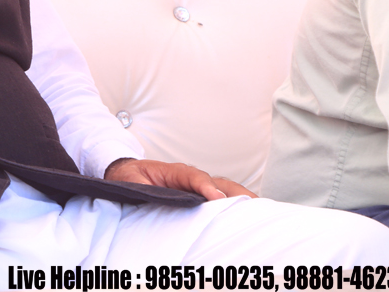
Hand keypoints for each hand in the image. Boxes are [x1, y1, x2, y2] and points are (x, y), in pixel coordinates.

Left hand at [104, 158, 256, 200]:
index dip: (205, 187)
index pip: (193, 177)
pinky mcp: (201, 197)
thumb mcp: (130, 181)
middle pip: (218, 182)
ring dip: (242, 199)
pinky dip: (238, 206)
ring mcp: (198, 187)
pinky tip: (251, 216)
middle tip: (253, 205)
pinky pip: (222, 199)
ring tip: (261, 212)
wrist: (127, 173)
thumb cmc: (130, 178)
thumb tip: (149, 194)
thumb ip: (140, 187)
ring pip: (225, 190)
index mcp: (173, 172)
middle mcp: (191, 178)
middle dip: (236, 193)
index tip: (216, 198)